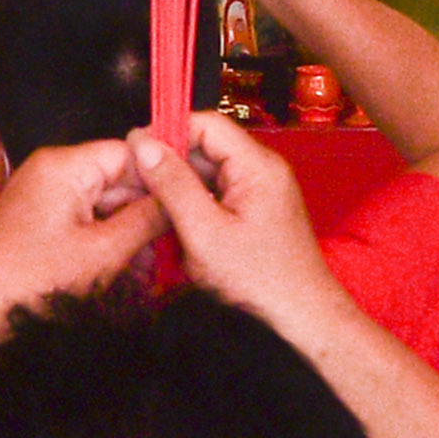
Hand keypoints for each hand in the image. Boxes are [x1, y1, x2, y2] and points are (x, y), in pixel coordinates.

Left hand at [0, 141, 166, 364]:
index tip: (188, 200)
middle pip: (116, 176)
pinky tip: (120, 264)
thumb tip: (179, 200)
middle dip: (144, 208)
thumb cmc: (32, 280)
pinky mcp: (38, 217)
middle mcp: (50, 169)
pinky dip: (102, 236)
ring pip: (102, 200)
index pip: (130, 153)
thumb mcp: (104, 251)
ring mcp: (42, 193)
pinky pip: (82, 216)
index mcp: (64, 164)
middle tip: (171, 240)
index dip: (161, 177)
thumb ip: (147, 220)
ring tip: (145, 263)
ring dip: (126, 228)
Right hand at [127, 112, 353, 344]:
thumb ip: (173, 185)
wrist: (302, 314)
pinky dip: (198, 204)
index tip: (136, 152)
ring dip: (182, 187)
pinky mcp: (259, 208)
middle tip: (140, 185)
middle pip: (207, 146)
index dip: (168, 132)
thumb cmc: (260, 279)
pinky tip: (183, 228)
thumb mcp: (204, 232)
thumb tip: (144, 145)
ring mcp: (263, 188)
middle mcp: (264, 169)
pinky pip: (220, 192)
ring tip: (159, 211)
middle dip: (172, 163)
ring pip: (210, 171)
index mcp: (257, 165)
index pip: (206, 123)